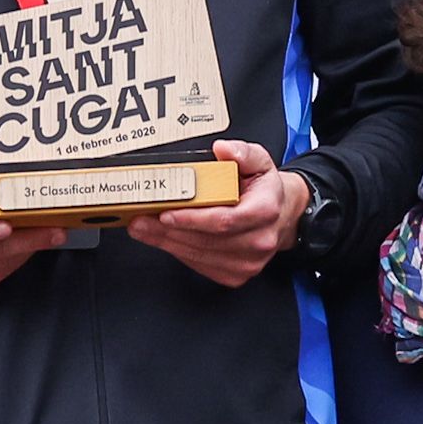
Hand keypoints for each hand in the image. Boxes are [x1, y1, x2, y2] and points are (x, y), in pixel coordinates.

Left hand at [137, 139, 308, 288]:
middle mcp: (259, 240)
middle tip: (140, 219)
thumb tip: (223, 149)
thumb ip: (242, 152)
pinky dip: (178, 251)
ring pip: (199, 255)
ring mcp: (248, 262)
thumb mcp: (259, 161)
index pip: (224, 220)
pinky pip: (200, 265)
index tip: (165, 213)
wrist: (281, 215)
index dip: (192, 219)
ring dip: (167, 242)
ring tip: (143, 228)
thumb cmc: (264, 189)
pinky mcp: (236, 274)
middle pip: (206, 240)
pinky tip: (162, 239)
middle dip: (167, 231)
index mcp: (265, 210)